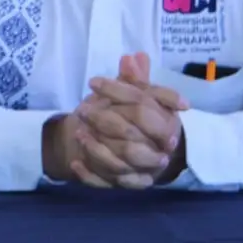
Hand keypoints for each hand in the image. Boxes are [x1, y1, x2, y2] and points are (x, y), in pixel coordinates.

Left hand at [73, 53, 188, 188]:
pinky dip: (90, 174)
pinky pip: (107, 183)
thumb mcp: (137, 96)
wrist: (130, 149)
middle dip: (105, 124)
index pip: (144, 109)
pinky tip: (75, 162)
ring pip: (120, 166)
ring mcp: (142, 172)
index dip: (118, 92)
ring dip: (96, 150)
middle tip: (82, 110)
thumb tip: (133, 56)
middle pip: (132, 141)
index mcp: (166, 127)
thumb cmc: (133, 117)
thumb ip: (136, 80)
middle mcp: (158, 153)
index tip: (93, 82)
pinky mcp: (124, 185)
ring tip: (78, 134)